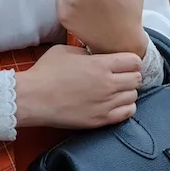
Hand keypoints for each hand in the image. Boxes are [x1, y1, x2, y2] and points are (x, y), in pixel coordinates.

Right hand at [14, 45, 142, 128]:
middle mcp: (108, 84)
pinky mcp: (100, 120)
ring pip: (134, 96)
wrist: (32, 98)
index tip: (123, 62)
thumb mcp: (67, 50)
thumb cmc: (45, 72)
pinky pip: (127, 113)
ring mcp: (105, 104)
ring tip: (116, 90)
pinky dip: (125, 107)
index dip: (130, 61)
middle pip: (137, 79)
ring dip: (127, 92)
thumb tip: (96, 55)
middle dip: (131, 75)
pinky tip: (115, 103)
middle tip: (120, 76)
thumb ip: (87, 51)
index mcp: (101, 64)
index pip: (135, 61)